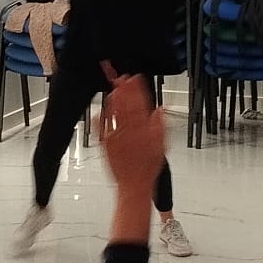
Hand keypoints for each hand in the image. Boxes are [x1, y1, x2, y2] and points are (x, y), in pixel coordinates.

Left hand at [99, 74, 167, 191]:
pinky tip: (101, 109)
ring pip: (114, 113)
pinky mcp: (105, 143)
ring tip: (113, 88)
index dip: (137, 89)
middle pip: (126, 105)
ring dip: (114, 100)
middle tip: (122, 77)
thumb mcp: (161, 145)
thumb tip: (160, 110)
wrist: (134, 184)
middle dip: (124, 90)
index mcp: (143, 129)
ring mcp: (115, 136)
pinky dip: (102, 116)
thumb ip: (160, 125)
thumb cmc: (147, 168)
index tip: (135, 79)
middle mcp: (128, 130)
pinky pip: (101, 127)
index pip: (140, 103)